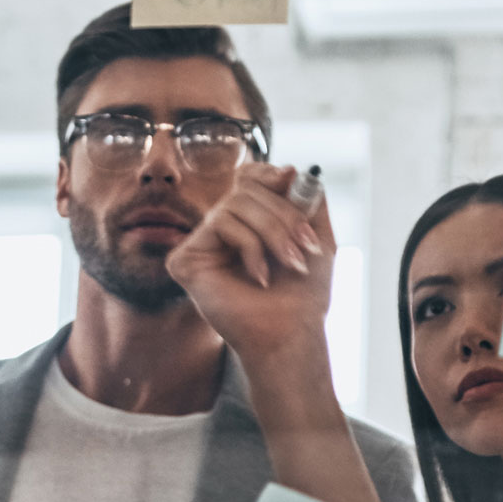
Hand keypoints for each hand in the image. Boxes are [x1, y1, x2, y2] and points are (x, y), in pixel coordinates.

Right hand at [165, 163, 334, 365]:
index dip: (268, 173)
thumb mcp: (317, 237)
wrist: (290, 333)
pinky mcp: (185, 259)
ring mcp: (201, 244)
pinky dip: (250, 247)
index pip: (248, 177)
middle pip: (246, 188)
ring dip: (273, 232)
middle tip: (305, 248)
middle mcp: (220, 230)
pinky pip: (221, 223)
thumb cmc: (303, 295)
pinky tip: (258, 277)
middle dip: (284, 215)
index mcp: (247, 222)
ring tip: (290, 264)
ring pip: (235, 202)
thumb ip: (307, 200)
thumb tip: (290, 168)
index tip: (292, 180)